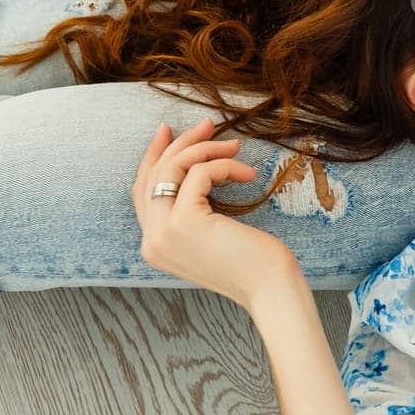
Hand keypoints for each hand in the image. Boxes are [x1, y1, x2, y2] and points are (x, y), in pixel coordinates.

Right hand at [132, 117, 301, 310]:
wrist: (271, 289)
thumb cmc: (253, 262)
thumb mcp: (213, 234)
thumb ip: (193, 211)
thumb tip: (193, 169)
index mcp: (155, 246)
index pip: (143, 192)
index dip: (153, 158)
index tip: (169, 131)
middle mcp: (151, 241)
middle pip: (153, 175)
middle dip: (180, 144)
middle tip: (208, 125)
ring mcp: (164, 233)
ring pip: (172, 169)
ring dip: (205, 149)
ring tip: (235, 146)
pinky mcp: (185, 221)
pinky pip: (199, 174)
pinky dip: (223, 165)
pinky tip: (247, 173)